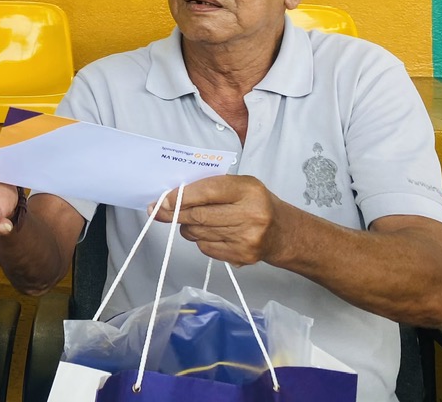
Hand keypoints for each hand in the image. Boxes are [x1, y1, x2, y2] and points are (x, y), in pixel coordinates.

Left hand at [154, 175, 286, 266]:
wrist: (284, 233)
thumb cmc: (256, 203)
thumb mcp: (240, 185)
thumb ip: (209, 186)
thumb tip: (171, 197)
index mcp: (248, 190)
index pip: (207, 192)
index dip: (180, 196)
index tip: (162, 200)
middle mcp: (250, 215)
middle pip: (199, 216)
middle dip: (174, 214)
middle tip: (157, 211)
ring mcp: (247, 238)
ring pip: (199, 233)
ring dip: (186, 226)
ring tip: (189, 220)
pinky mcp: (242, 256)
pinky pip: (206, 247)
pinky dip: (199, 239)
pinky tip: (208, 232)